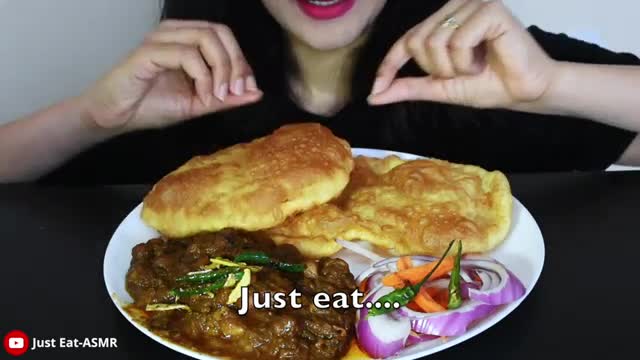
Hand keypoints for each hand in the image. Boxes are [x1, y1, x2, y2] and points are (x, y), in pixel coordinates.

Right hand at [82, 20, 261, 130]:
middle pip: (220, 32)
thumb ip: (226, 98)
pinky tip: (200, 96)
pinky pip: (187, 55)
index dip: (242, 61)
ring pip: (206, 39)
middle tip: (236, 91)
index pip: (225, 37)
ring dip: (221, 70)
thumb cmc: (150, 106)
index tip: (247, 90)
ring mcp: (160, 39)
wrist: (115, 117)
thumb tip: (257, 93)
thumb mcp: (198, 104)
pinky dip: (202, 77)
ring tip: (217, 96)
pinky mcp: (148, 52)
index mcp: (186, 39)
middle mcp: (174, 33)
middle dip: (235, 63)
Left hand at [368, 0, 558, 109]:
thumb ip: (408, 87)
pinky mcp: (489, 9)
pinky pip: (457, 40)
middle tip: (463, 72)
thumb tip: (373, 96)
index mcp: (442, 21)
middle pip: (417, 42)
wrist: (525, 93)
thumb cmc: (488, 85)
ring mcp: (472, 5)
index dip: (388, 66)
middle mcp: (455, 7)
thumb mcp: (439, 87)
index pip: (405, 40)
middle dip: (436, 69)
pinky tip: (484, 60)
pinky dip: (466, 61)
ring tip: (476, 66)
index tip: (375, 91)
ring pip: (435, 42)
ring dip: (453, 67)